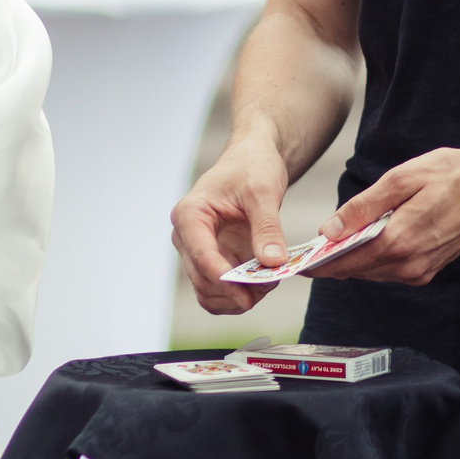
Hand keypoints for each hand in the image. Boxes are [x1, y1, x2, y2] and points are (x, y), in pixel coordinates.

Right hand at [172, 137, 293, 315]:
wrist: (252, 160)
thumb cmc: (252, 167)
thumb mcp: (263, 193)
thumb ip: (267, 228)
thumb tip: (273, 262)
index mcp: (190, 214)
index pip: (201, 255)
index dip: (223, 279)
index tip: (248, 295)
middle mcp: (186, 236)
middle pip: (202, 279)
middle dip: (235, 291)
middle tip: (270, 285)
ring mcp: (197, 250)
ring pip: (207, 292)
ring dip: (236, 298)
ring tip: (269, 284)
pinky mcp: (212, 259)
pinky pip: (218, 290)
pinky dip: (237, 295)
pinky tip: (262, 284)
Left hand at [304, 146, 459, 287]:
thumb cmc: (453, 175)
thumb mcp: (401, 179)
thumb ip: (362, 207)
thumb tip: (329, 230)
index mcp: (398, 243)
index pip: (345, 263)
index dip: (318, 264)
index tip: (298, 262)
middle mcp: (408, 266)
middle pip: (356, 271)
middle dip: (332, 262)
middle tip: (310, 251)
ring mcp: (420, 271)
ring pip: (373, 272)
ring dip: (353, 260)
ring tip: (334, 244)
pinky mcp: (428, 270)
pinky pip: (390, 269)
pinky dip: (375, 258)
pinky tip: (368, 241)